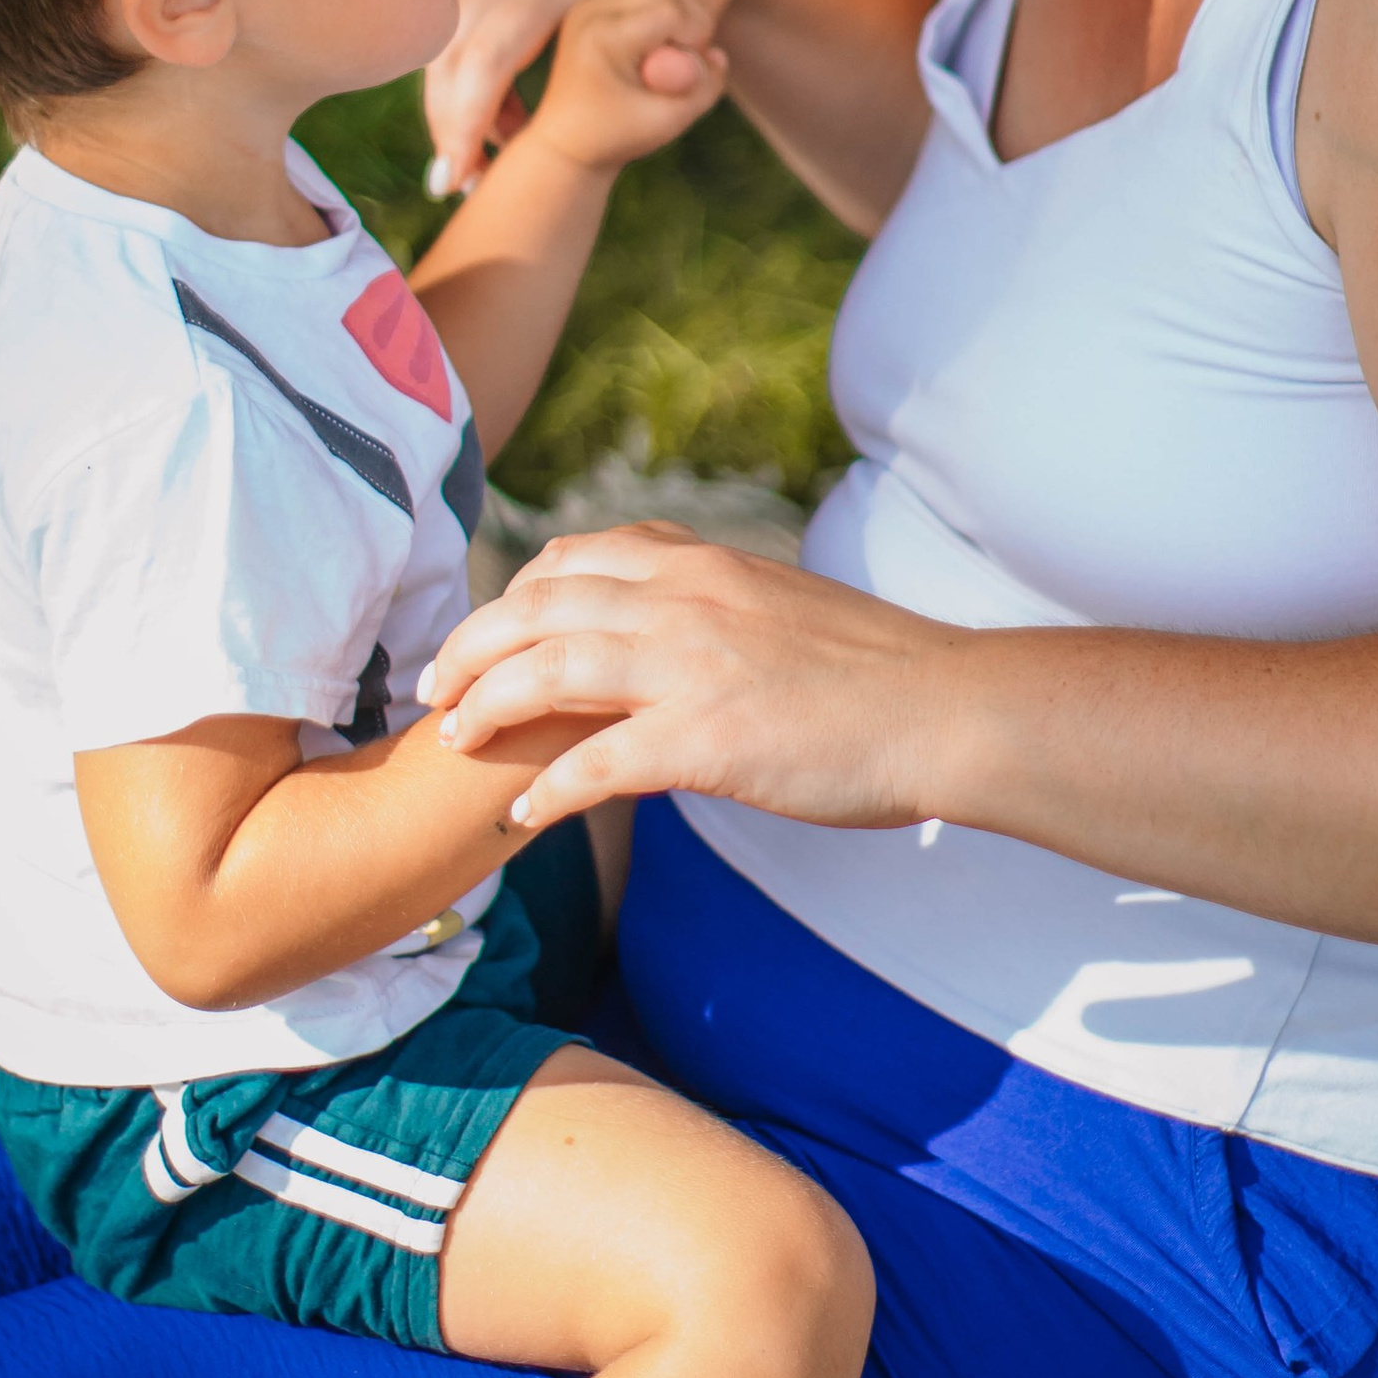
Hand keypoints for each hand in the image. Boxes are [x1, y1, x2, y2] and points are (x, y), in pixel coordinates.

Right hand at [423, 0, 770, 194]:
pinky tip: (499, 120)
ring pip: (449, 35)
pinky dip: (468, 73)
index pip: (488, 53)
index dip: (466, 121)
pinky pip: (465, 20)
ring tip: (481, 161)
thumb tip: (650, 99)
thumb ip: (675, 63)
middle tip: (455, 187)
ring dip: (453, 101)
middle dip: (446, 121)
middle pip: (452, 46)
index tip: (457, 180)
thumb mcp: (692, 15)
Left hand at [423, 521, 960, 833]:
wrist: (945, 708)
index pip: (573, 557)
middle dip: (470, 647)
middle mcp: (684, 597)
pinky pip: (593, 764)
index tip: (486, 631)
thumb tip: (671, 629)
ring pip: (546, 671)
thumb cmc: (876, 670)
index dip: (512, 594)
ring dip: (484, 708)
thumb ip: (712, 604)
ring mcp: (691, 664)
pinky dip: (545, 791)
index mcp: (701, 561)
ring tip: (452, 744)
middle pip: (536, 606)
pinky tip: (520, 819)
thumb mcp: (778, 603)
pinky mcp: (705, 737)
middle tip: (432, 691)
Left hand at [532, 0, 729, 176]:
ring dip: (673, 13)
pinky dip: (656, 9)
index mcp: (603, 37)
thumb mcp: (670, 121)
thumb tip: (717, 53)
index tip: (691, 69)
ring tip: (666, 52)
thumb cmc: (618, 135)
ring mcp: (587, 4)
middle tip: (682, 61)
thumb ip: (706, 88)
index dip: (697, 36)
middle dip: (688, 23)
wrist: (566, 139)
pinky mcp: (591, 4)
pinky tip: (650, 43)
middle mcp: (590, 11)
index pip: (672, 10)